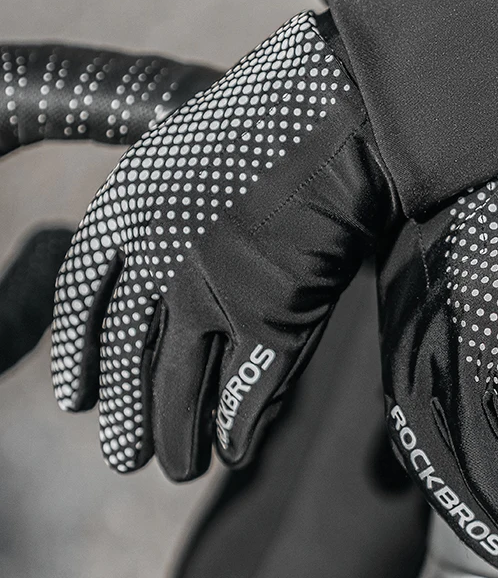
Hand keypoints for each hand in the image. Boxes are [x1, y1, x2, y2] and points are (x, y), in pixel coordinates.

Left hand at [51, 12, 397, 479]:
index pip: (81, 303)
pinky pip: (247, 389)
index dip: (78, 358)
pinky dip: (238, 425)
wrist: (340, 109)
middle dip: (127, 416)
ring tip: (178, 468)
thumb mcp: (193, 153)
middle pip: (130, 359)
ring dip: (179, 436)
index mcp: (126, 212)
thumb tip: (162, 274)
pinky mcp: (274, 315)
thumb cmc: (275, 121)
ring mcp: (213, 291)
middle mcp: (157, 260)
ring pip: (181, 387)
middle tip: (124, 458)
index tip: (76, 400)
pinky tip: (235, 450)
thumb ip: (170, 216)